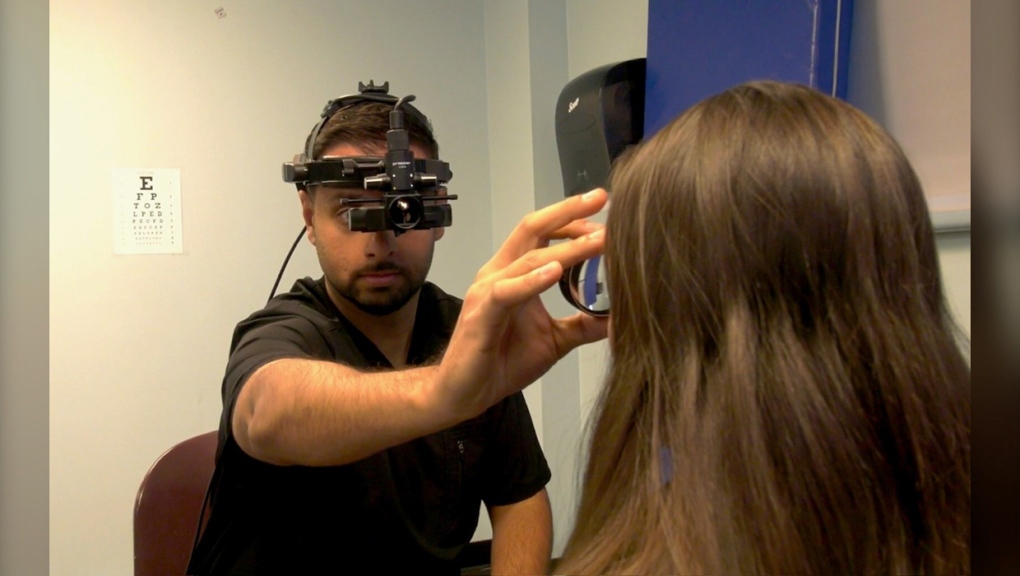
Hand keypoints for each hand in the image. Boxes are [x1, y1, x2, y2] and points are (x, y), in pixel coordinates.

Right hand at [435, 188, 609, 419]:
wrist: (464, 392)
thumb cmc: (502, 361)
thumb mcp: (554, 341)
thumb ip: (582, 325)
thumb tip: (620, 319)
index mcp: (513, 273)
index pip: (542, 232)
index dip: (571, 218)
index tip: (604, 209)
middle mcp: (499, 273)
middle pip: (533, 228)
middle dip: (568, 212)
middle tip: (601, 199)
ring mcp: (488, 291)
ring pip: (528, 258)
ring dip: (567, 248)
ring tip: (598, 240)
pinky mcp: (483, 314)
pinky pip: (507, 291)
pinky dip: (532, 280)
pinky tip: (555, 272)